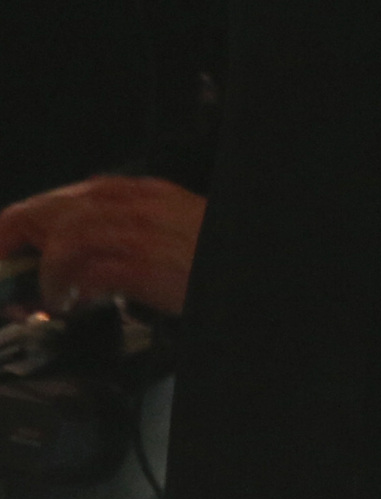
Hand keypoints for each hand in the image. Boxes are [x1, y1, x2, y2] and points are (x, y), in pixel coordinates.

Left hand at [0, 177, 206, 317]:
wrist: (240, 268)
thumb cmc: (205, 255)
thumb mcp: (168, 224)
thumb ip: (126, 224)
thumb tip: (76, 247)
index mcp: (142, 192)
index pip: (70, 196)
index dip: (28, 218)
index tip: (8, 240)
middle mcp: (137, 206)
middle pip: (57, 210)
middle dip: (18, 235)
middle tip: (3, 264)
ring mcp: (140, 235)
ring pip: (66, 239)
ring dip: (46, 271)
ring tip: (48, 296)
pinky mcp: (143, 267)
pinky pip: (88, 274)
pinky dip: (70, 291)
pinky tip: (71, 305)